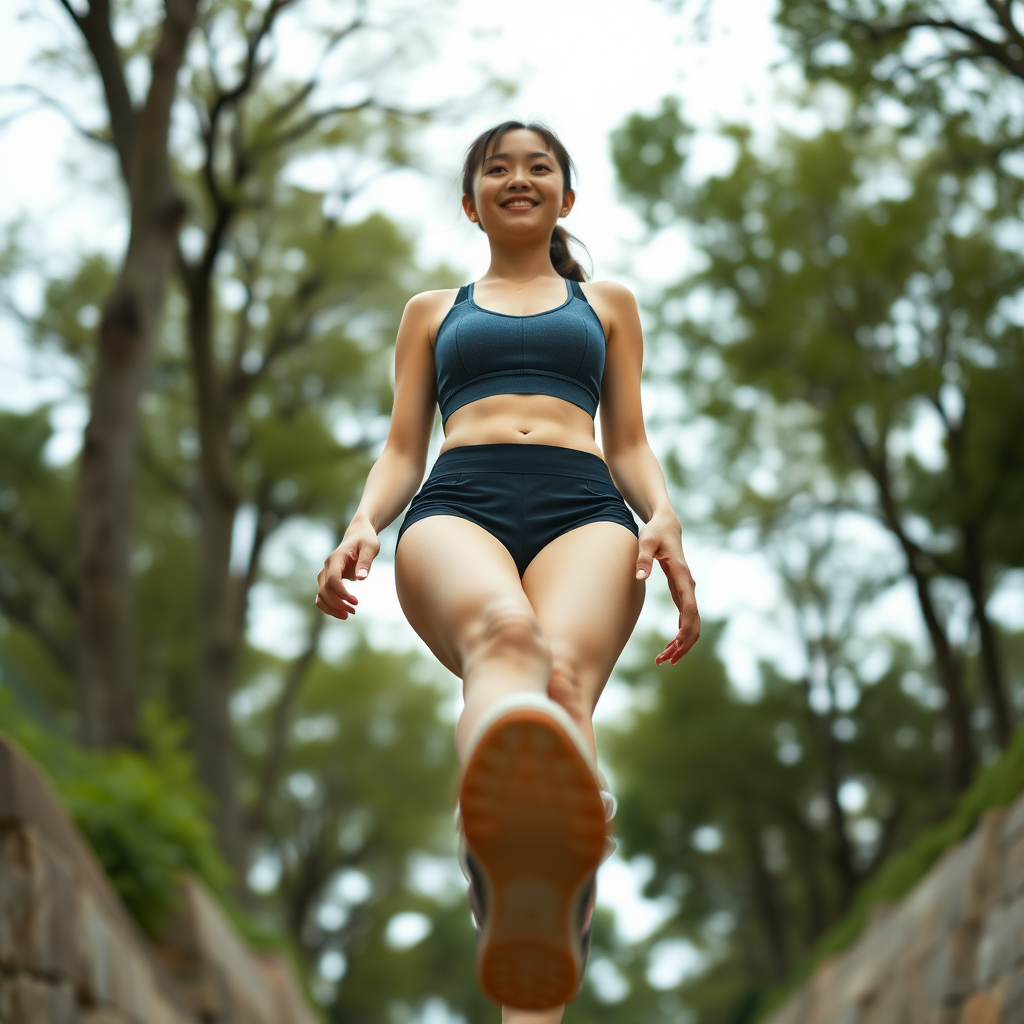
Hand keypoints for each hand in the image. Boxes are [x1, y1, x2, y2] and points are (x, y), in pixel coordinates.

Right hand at [316, 516, 380, 619]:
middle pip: (325, 590)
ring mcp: (325, 573)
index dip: (342, 593)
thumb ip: (366, 561)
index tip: (356, 602)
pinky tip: (341, 613)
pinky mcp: (327, 579)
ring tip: (348, 615)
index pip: (333, 579)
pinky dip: (328, 606)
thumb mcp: (371, 547)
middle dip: (337, 604)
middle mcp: (327, 566)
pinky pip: (322, 596)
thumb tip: (361, 578)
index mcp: (336, 558)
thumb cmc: (366, 540)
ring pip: (321, 595)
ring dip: (332, 608)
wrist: (358, 535)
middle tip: (354, 611)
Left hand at [635, 512, 699, 665]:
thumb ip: (643, 557)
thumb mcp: (646, 540)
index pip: (689, 609)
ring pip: (691, 624)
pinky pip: (685, 618)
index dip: (684, 631)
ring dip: (681, 644)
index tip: (675, 646)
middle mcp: (688, 586)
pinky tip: (668, 646)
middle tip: (664, 661)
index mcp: (682, 576)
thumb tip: (640, 576)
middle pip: (693, 623)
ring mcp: (686, 591)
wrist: (667, 525)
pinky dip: (679, 635)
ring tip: (663, 659)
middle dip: (683, 645)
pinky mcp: (681, 593)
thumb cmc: (655, 532)